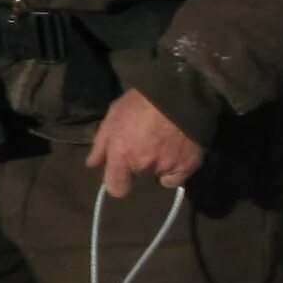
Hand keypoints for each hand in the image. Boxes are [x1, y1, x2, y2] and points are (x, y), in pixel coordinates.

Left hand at [87, 88, 203, 199]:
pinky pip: (178, 177)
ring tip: (162, 143)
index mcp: (122, 156)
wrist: (178, 93)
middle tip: (145, 143)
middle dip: (139, 164)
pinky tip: (176, 153)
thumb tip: (92, 164)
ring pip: (158, 174)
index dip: (118, 182)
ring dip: (158, 164)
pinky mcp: (189, 166)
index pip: (117, 188)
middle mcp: (144, 166)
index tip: (121, 173)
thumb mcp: (113, 116)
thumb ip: (101, 144)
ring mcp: (167, 167)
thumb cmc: (140, 102)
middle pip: (138, 176)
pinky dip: (176, 169)